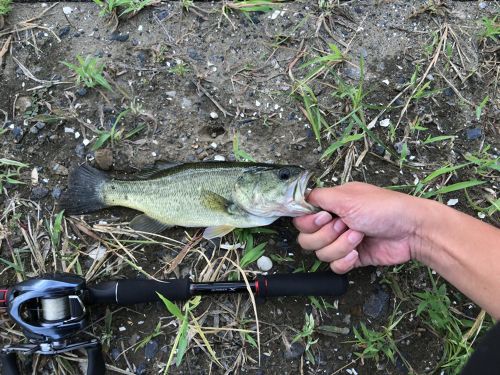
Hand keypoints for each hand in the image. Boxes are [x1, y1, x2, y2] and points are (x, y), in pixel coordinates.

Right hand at [293, 182, 421, 273]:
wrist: (411, 231)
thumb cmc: (383, 208)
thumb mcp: (347, 196)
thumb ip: (319, 196)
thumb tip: (301, 198)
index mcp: (330, 206)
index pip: (302, 220)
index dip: (310, 222)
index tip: (326, 218)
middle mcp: (333, 223)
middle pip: (307, 240)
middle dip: (326, 235)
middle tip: (345, 225)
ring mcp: (342, 242)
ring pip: (321, 254)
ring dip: (340, 246)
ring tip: (358, 237)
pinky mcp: (352, 259)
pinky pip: (335, 267)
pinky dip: (345, 261)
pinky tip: (358, 253)